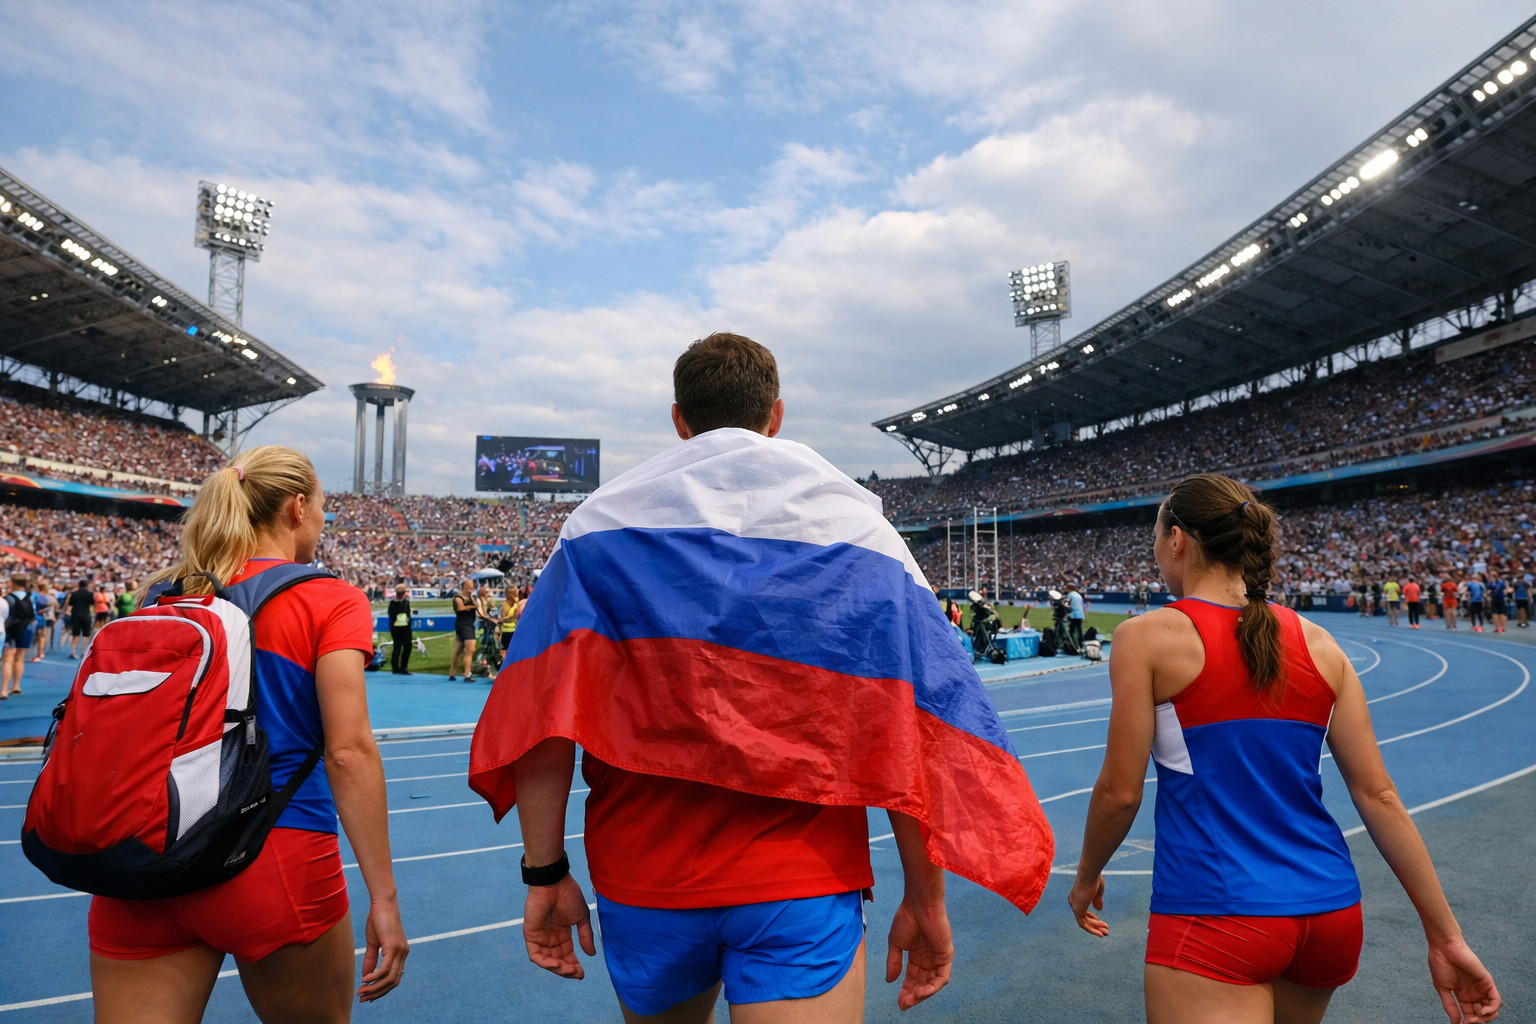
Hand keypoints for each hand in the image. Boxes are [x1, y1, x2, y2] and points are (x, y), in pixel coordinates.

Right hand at [358, 896, 408, 1001]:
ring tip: (361, 992)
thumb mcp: (373, 943)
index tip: (368, 997)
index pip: (394, 979)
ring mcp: (400, 951)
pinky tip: (365, 980)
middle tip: (363, 999)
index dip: (382, 990)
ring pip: (389, 978)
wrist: (383, 903)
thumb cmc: (378, 920)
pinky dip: (375, 977)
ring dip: (374, 988)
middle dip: (377, 993)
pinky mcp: (394, 946)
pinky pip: (385, 968)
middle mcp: (404, 954)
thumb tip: (366, 977)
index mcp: (401, 954)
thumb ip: (371, 960)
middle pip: (393, 982)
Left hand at [523, 875, 595, 979]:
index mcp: (562, 933)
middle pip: (557, 960)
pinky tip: (556, 964)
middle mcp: (550, 937)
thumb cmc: (569, 896)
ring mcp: (540, 937)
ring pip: (546, 960)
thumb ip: (585, 936)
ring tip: (568, 970)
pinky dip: (544, 962)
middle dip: (567, 969)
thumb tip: (591, 955)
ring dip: (557, 968)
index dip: (574, 965)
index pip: (567, 955)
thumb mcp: (581, 918)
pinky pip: (535, 955)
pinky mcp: (530, 935)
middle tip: (576, 973)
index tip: (582, 974)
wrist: (554, 883)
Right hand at [885, 896, 952, 1010]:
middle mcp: (928, 959)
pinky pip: (942, 977)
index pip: (912, 978)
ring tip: (912, 999)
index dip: (906, 990)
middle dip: (913, 995)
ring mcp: (938, 958)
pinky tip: (923, 991)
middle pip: (922, 983)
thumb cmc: (906, 919)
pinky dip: (933, 986)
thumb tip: (889, 981)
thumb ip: (894, 962)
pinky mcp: (946, 955)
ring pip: (932, 983)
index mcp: (916, 956)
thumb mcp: (896, 944)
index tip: (899, 1002)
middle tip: (904, 1004)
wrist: (919, 905)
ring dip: (923, 994)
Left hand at [1068, 875, 1107, 936]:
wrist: (1089, 874)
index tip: (1099, 920)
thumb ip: (1097, 900)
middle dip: (1095, 924)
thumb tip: (1099, 910)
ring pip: (1084, 922)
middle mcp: (1073, 901)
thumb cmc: (1094, 879)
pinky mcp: (1077, 911)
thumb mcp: (1097, 890)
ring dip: (1095, 929)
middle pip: (1084, 917)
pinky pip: (1084, 925)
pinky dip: (1092, 930)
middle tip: (1105, 930)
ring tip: (1106, 933)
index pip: (1082, 910)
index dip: (1090, 917)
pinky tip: (1100, 934)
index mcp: (1076, 895)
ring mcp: (1074, 906)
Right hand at [1428, 938, 1499, 1021]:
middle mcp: (1474, 994)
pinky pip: (1496, 1000)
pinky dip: (1492, 1008)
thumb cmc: (1440, 964)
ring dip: (1485, 1018)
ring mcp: (1481, 988)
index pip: (1470, 1014)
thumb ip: (1450, 1006)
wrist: (1444, 948)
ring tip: (1475, 1018)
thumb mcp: (1443, 989)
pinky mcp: (1488, 982)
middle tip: (1468, 1022)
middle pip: (1482, 1015)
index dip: (1467, 1022)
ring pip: (1492, 1010)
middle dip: (1477, 1022)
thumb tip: (1455, 1023)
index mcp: (1463, 996)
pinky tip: (1483, 1011)